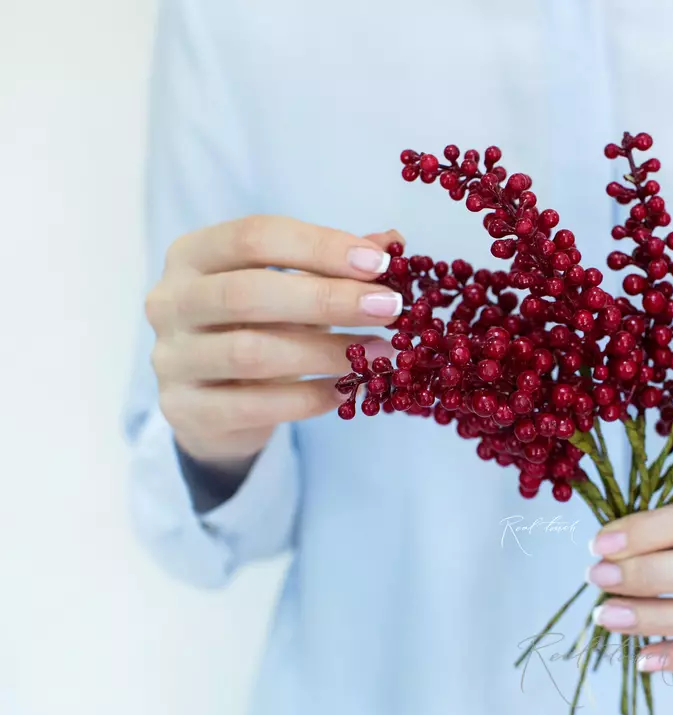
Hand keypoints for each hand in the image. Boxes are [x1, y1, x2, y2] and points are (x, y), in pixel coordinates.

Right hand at [144, 215, 405, 469]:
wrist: (214, 404)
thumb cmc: (258, 328)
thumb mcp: (293, 288)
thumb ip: (335, 264)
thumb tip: (393, 241)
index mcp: (192, 255)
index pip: (253, 237)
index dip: (319, 246)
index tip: (379, 262)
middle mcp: (170, 301)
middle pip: (248, 292)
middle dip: (327, 299)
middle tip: (390, 308)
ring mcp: (172, 358)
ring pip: (251, 352)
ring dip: (327, 352)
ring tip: (382, 353)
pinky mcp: (186, 410)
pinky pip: (255, 405)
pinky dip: (309, 397)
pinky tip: (349, 390)